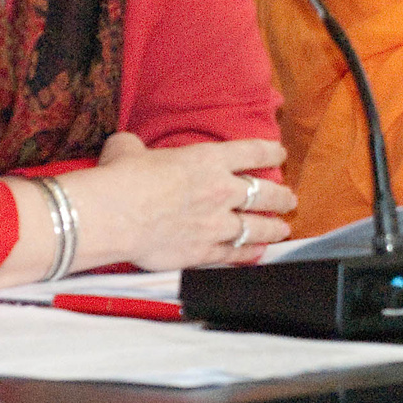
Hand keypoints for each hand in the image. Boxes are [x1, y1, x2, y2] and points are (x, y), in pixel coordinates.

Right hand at [64, 133, 294, 271]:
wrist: (113, 215)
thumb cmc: (121, 177)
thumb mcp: (128, 148)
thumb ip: (135, 147)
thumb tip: (126, 147)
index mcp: (208, 159)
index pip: (253, 152)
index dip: (272, 153)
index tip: (280, 155)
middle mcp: (221, 190)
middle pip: (265, 193)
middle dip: (282, 197)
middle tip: (290, 199)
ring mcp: (216, 224)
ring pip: (257, 227)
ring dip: (274, 228)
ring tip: (283, 229)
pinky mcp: (203, 252)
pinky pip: (235, 254)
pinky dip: (249, 254)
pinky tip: (258, 254)